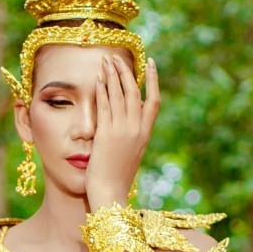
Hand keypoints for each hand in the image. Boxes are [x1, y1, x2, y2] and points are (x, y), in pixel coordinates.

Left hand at [86, 54, 159, 210]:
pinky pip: (105, 105)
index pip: (154, 101)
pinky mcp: (106, 134)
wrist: (110, 194)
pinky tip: (98, 78)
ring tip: (105, 60)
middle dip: (126, 72)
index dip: (153, 80)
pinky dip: (102, 89)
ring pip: (119, 95)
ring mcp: (122, 131)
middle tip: (117, 57)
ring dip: (112, 75)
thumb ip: (131, 136)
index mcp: (145, 134)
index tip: (151, 63)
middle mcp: (137, 129)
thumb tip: (127, 123)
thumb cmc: (116, 178)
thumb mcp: (130, 154)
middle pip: (135, 92)